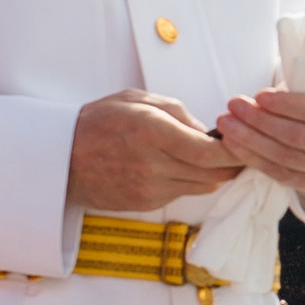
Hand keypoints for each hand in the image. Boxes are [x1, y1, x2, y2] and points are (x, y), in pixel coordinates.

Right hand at [69, 91, 235, 210]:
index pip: (208, 152)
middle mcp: (152, 164)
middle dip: (233, 164)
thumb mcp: (136, 100)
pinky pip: (182, 194)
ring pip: (202, 187)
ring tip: (216, 158)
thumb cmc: (97, 122)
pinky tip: (185, 168)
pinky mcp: (145, 204)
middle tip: (243, 152)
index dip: (234, 150)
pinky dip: (191, 182)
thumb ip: (176, 112)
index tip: (244, 140)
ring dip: (214, 174)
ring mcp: (149, 188)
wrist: (60, 158)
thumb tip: (207, 131)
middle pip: (212, 174)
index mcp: (151, 131)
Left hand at [217, 78, 304, 193]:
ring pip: (286, 157)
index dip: (287, 105)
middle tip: (232, 107)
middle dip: (260, 121)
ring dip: (250, 140)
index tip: (259, 95)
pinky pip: (280, 174)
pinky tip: (234, 144)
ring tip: (227, 124)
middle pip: (299, 136)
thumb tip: (262, 93)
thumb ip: (296, 82)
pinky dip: (253, 158)